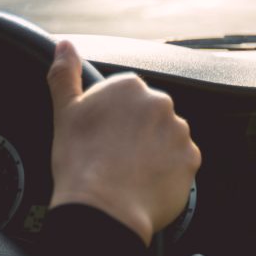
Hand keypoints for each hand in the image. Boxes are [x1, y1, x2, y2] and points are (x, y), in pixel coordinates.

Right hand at [46, 40, 200, 245]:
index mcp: (130, 87)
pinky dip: (167, 172)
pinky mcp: (191, 159)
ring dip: (154, 152)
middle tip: (114, 158)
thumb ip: (65, 75)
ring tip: (129, 174)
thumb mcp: (65, 112)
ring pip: (167, 139)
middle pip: (150, 117)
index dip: (113, 120)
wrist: (103, 209)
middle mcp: (161, 103)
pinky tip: (145, 184)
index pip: (127, 97)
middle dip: (136, 134)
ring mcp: (179, 131)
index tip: (104, 138)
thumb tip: (64, 46)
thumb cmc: (80, 161)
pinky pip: (181, 163)